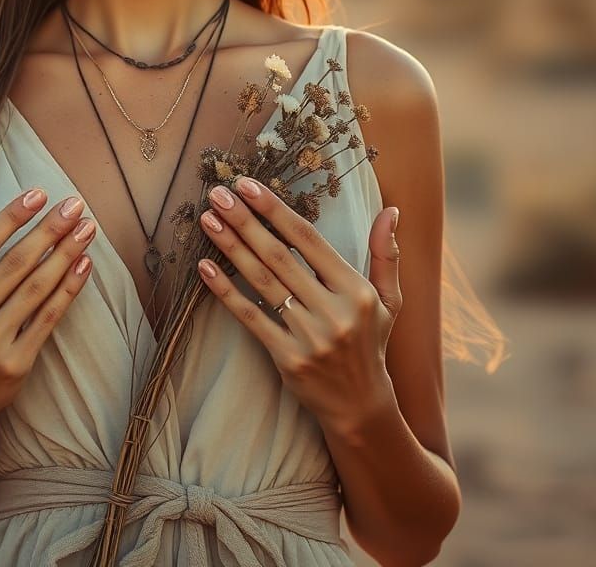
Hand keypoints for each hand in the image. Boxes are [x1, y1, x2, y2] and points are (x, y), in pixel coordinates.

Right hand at [0, 189, 96, 435]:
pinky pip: (49, 317)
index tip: (39, 194)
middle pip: (14, 265)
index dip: (12, 217)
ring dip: (67, 254)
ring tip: (87, 229)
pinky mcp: (15, 364)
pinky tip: (85, 264)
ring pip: (36, 288)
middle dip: (49, 230)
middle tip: (75, 205)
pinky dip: (69, 288)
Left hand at [197, 176, 401, 435]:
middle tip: (218, 194)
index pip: (309, 240)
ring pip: (263, 283)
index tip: (249, 186)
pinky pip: (251, 319)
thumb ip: (385, 255)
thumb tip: (391, 209)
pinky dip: (226, 293)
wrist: (361, 408)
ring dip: (232, 248)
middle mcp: (335, 311)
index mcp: (357, 290)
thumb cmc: (371, 344)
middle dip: (246, 222)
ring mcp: (310, 337)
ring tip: (208, 220)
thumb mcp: (389, 301)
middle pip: (280, 257)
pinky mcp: (288, 360)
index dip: (277, 211)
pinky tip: (205, 268)